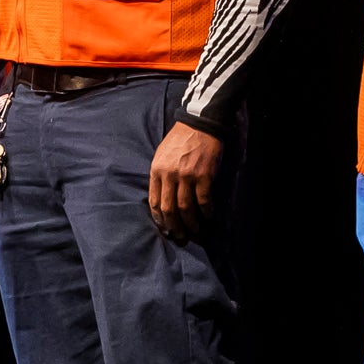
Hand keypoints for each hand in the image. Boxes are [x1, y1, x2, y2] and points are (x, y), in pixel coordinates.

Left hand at [147, 117, 223, 243]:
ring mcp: (187, 176)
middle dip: (175, 227)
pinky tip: (208, 217)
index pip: (155, 202)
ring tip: (195, 233)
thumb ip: (160, 176)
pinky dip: (206, 212)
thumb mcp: (161, 155)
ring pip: (186, 208)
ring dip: (191, 224)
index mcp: (157, 170)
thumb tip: (161, 200)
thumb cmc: (179, 140)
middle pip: (170, 209)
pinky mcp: (204, 175)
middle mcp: (170, 175)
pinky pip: (204, 200)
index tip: (165, 229)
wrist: (199, 125)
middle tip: (180, 238)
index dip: (160, 219)